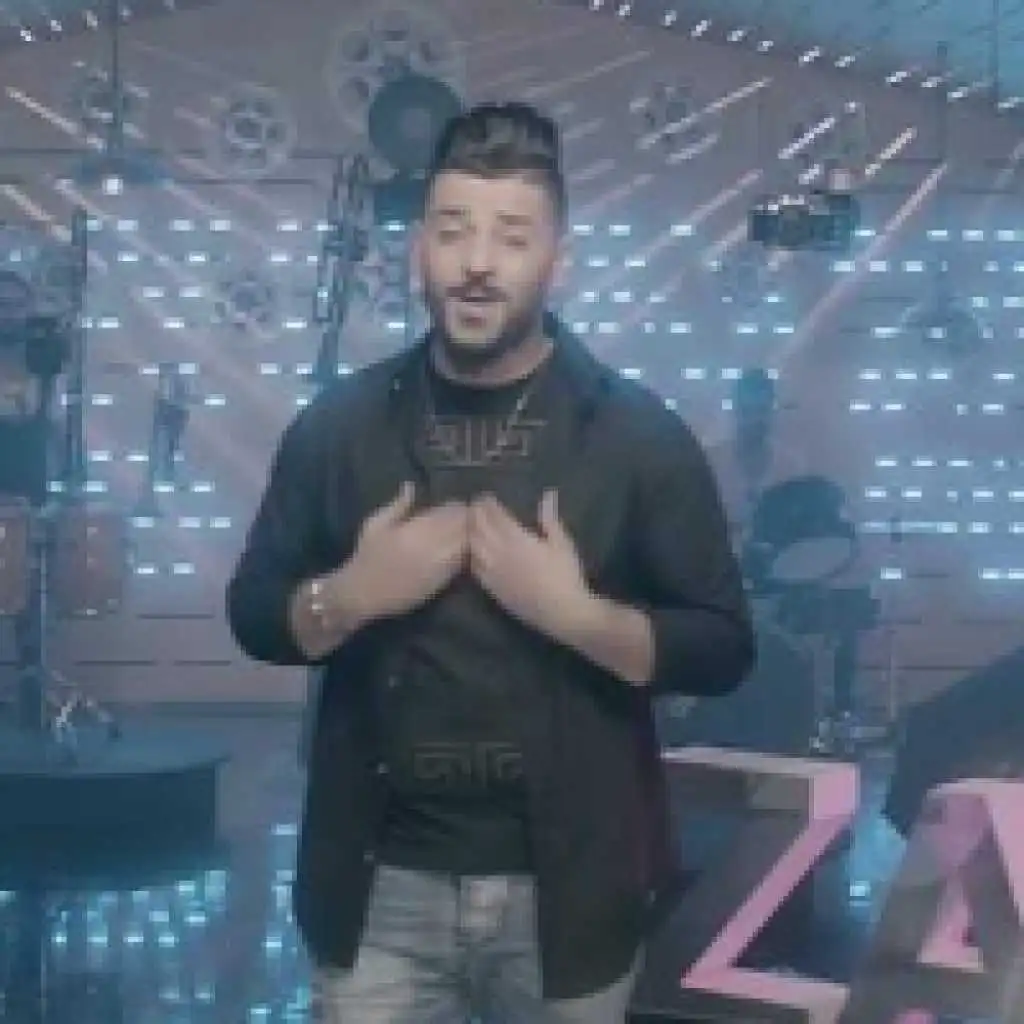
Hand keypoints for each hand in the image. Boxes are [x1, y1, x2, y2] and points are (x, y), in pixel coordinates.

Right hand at [339, 482, 467, 621]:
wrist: (363, 594)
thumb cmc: (367, 556)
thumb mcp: (375, 524)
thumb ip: (398, 505)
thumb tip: (411, 486)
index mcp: (415, 531)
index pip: (449, 513)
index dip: (456, 506)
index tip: (454, 504)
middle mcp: (431, 548)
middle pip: (462, 528)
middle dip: (465, 520)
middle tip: (464, 516)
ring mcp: (439, 566)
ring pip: (466, 545)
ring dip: (467, 537)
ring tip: (462, 532)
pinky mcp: (442, 582)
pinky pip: (462, 563)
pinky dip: (464, 553)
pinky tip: (458, 549)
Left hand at [468, 490, 591, 638]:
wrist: (561, 612)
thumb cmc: (566, 575)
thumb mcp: (563, 544)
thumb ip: (550, 520)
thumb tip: (548, 496)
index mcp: (517, 539)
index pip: (496, 516)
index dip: (488, 504)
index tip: (485, 496)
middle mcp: (500, 553)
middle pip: (479, 529)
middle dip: (475, 514)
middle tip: (474, 506)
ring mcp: (493, 572)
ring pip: (473, 547)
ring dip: (470, 533)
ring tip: (471, 525)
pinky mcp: (492, 589)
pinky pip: (475, 568)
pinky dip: (472, 556)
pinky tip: (474, 552)